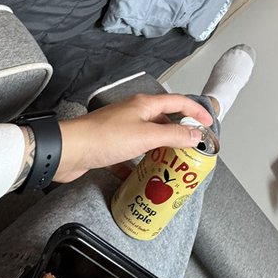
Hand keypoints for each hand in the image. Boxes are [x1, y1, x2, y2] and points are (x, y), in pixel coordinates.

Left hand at [55, 92, 213, 183]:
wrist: (68, 151)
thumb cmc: (102, 138)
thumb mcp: (145, 136)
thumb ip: (173, 134)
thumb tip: (195, 134)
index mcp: (144, 105)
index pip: (177, 102)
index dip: (196, 111)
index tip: (208, 123)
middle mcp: (133, 113)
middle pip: (163, 119)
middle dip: (179, 132)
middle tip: (192, 147)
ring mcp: (120, 128)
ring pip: (148, 137)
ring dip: (160, 149)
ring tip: (172, 163)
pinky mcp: (110, 145)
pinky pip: (131, 154)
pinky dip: (139, 163)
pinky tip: (143, 176)